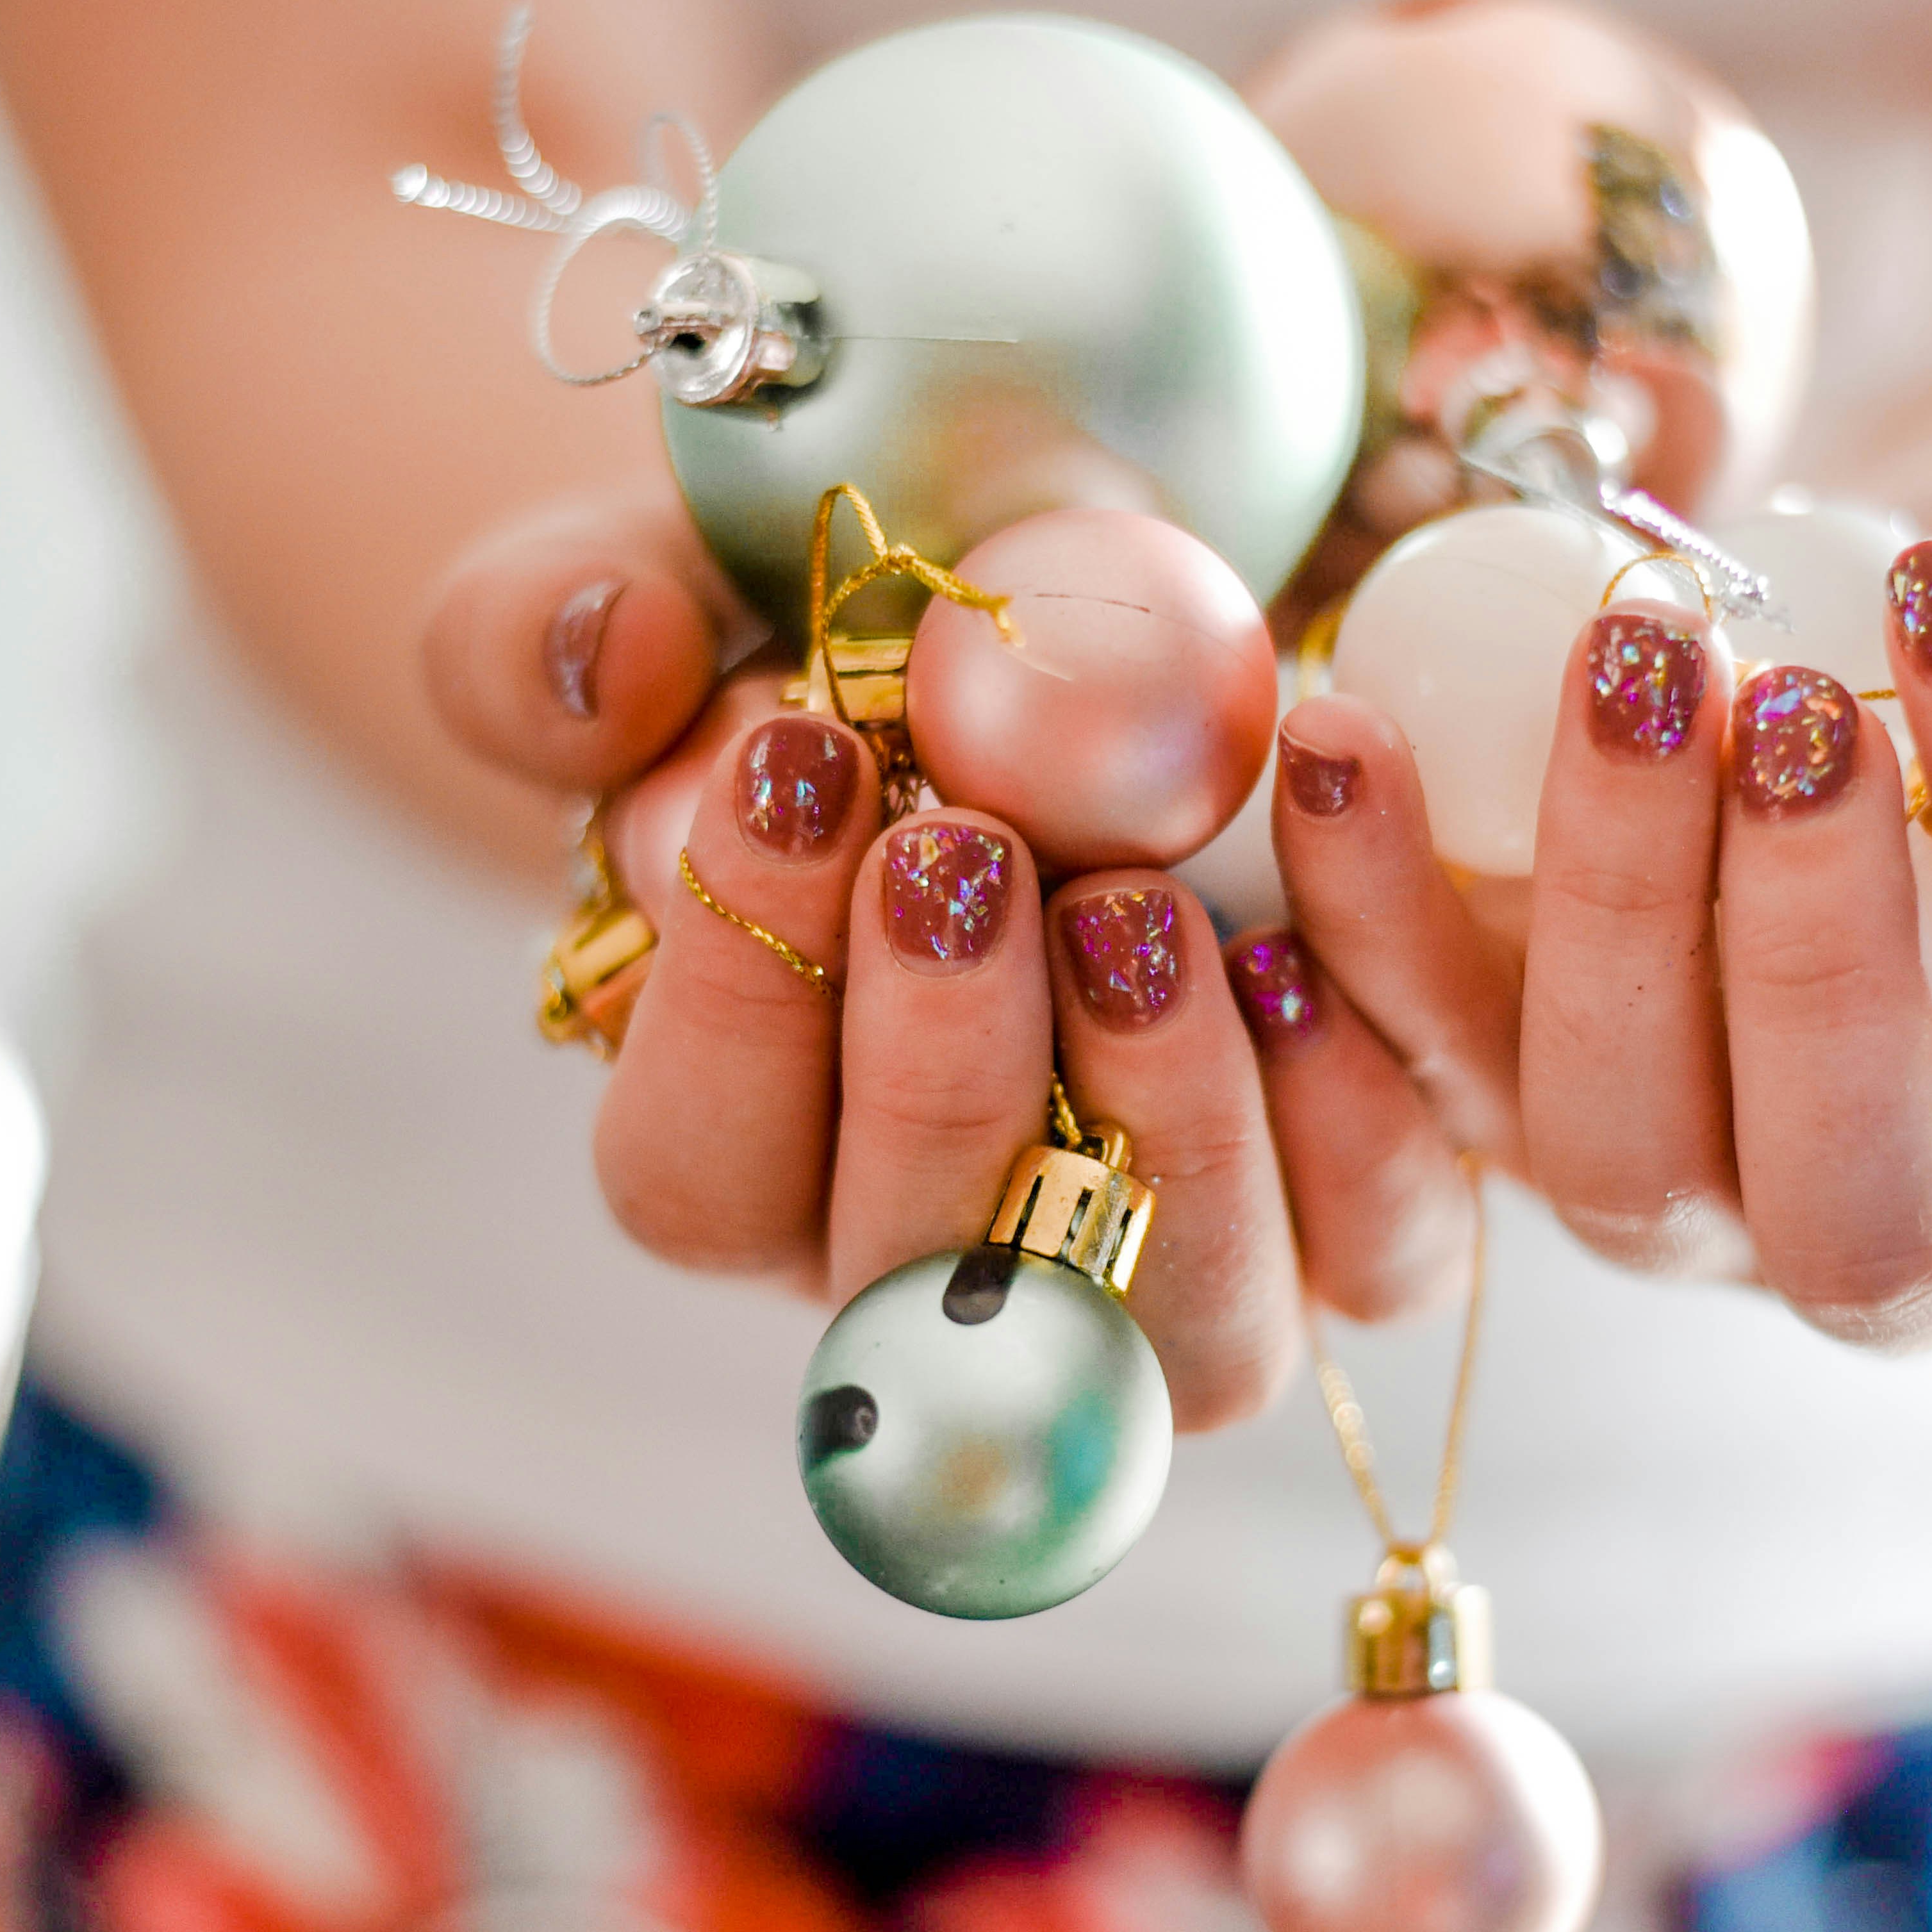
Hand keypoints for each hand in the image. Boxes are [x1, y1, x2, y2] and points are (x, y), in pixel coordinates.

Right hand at [422, 488, 1463, 1428]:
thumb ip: (549, 636)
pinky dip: (1362, 1103)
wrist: (1085, 644)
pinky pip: (1382, 1243)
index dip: (733, 998)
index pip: (695, 1173)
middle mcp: (953, 1270)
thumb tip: (608, 675)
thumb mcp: (678, 600)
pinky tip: (1317, 941)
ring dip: (1162, 1121)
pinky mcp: (1352, 1219)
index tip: (791, 760)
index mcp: (751, 1158)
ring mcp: (1163, 1272)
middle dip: (939, 1067)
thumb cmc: (855, 658)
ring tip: (1145, 903)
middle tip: (966, 848)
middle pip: (929, 1286)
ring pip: (1179, 1330)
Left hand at [1259, 471, 1931, 1341]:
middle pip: (1857, 1203)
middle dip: (1814, 953)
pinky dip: (1370, 932)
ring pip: (1626, 1168)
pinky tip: (1349, 736)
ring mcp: (1706, 1197)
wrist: (1918, 634)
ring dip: (1606, 919)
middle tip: (1782, 694)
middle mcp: (1928, 1225)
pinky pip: (1425, 1085)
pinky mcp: (1524, 1116)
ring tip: (1619, 662)